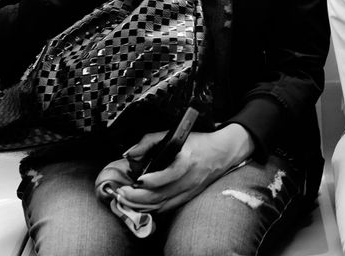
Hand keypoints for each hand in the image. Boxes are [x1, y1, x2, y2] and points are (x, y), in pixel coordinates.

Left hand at [115, 125, 252, 212]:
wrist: (223, 152)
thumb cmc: (199, 142)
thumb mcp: (175, 135)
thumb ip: (150, 141)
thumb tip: (129, 154)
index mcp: (187, 160)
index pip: (170, 174)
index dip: (153, 180)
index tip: (138, 180)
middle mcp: (189, 179)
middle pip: (161, 195)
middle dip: (137, 197)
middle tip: (120, 194)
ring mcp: (189, 191)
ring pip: (161, 205)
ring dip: (140, 205)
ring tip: (124, 200)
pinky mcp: (188, 198)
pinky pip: (167, 208)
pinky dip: (151, 208)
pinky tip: (139, 204)